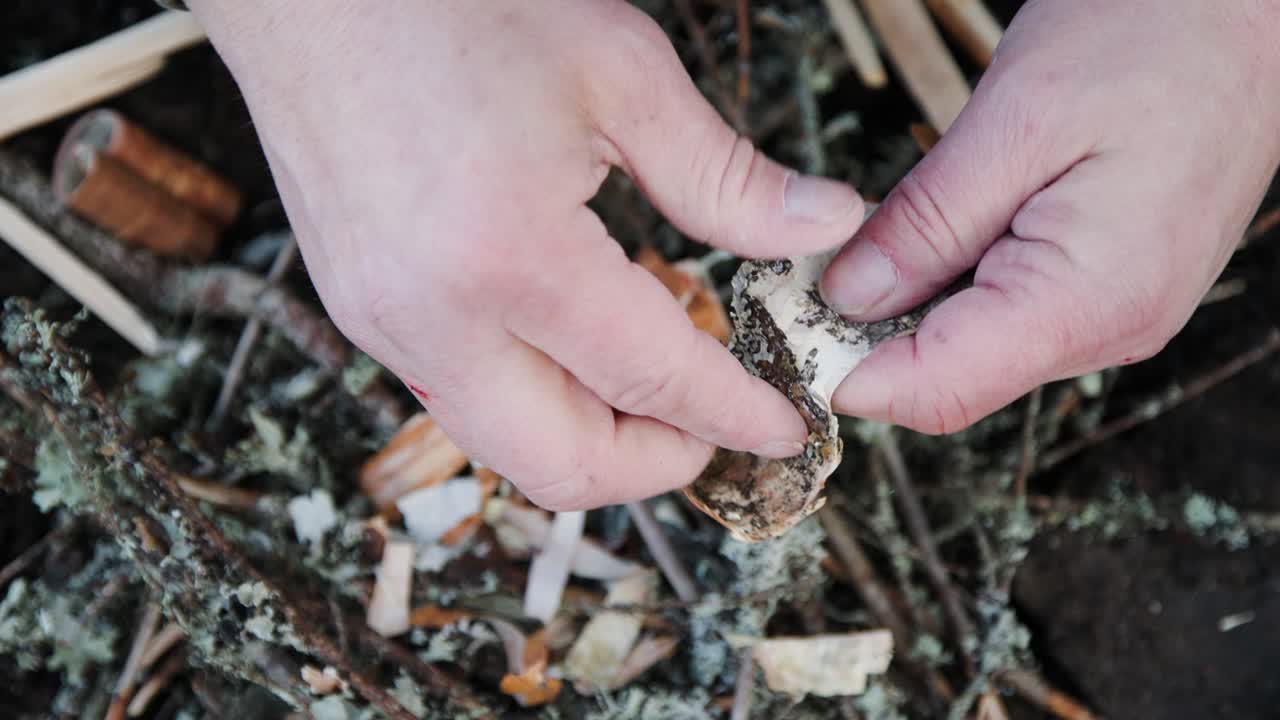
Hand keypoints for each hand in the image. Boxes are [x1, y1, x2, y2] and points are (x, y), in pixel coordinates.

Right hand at [188, 0, 865, 508]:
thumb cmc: (450, 3)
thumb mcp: (618, 73)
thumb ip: (726, 176)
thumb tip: (822, 226)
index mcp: (510, 257)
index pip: (653, 381)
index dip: (734, 415)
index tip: (784, 425)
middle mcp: (433, 320)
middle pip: (566, 467)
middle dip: (661, 466)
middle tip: (720, 424)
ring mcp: (384, 326)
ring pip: (509, 447)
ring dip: (597, 439)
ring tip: (659, 387)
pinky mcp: (362, 314)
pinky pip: (465, 400)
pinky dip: (539, 400)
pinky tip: (579, 346)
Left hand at [821, 0, 1279, 432]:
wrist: (1256, 9)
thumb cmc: (1158, 35)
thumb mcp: (1016, 120)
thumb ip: (927, 223)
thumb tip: (847, 299)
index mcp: (1088, 300)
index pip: (934, 389)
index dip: (844, 372)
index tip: (781, 328)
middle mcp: (1109, 330)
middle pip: (948, 382)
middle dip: (866, 343)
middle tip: (805, 277)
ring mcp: (1116, 315)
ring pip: (973, 353)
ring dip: (905, 315)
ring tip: (864, 248)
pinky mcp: (1110, 289)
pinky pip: (1007, 318)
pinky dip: (950, 292)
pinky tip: (926, 240)